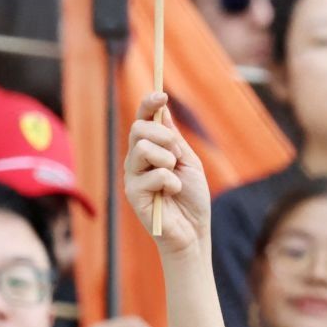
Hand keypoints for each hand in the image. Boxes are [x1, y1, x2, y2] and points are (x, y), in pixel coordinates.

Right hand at [125, 95, 211, 256]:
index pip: (142, 120)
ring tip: (175, 179)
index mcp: (150, 151)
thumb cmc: (192, 198)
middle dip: (164, 136)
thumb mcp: (189, 162)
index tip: (161, 95)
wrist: (194, 231)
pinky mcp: (133, 194)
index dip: (148, 104)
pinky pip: (154, 174)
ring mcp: (132, 176)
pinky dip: (172, 182)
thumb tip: (163, 110)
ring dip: (168, 160)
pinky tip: (172, 195)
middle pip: (139, 129)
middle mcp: (136, 161)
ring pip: (143, 148)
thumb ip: (175, 139)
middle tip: (176, 156)